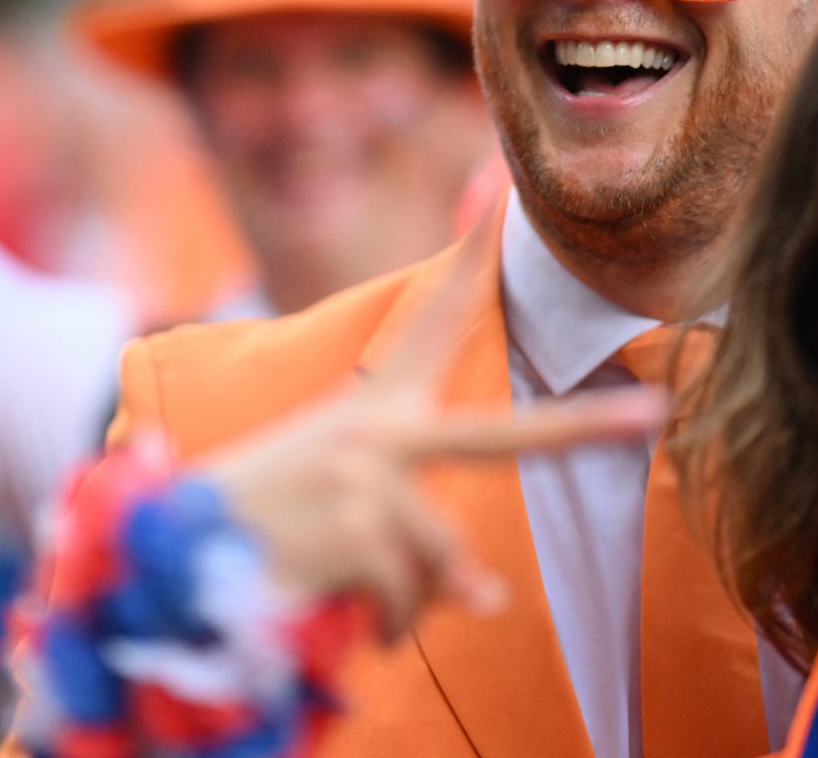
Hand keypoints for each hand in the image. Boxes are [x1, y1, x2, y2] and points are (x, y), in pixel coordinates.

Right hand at [203, 228, 668, 639]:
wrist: (159, 565)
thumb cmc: (254, 536)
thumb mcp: (336, 514)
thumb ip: (419, 541)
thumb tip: (488, 596)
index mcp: (370, 415)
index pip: (434, 323)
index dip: (473, 259)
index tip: (505, 190)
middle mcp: (373, 433)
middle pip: (506, 433)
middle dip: (587, 427)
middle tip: (657, 414)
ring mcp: (364, 473)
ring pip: (441, 562)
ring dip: (406, 608)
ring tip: (354, 608)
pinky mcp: (351, 523)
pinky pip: (407, 599)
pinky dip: (382, 628)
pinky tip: (334, 620)